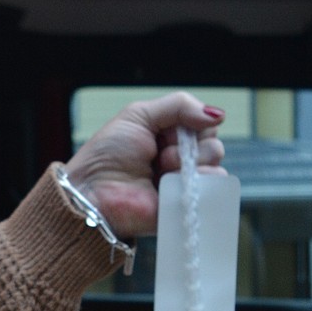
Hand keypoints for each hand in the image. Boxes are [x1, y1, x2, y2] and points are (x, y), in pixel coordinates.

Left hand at [65, 92, 224, 241]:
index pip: (202, 124)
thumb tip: (218, 115)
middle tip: (159, 156)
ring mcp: (184, 182)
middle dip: (188, 146)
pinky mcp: (185, 204)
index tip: (165, 132)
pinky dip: (202, 181)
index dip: (192, 124)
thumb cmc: (107, 154)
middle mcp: (180, 159)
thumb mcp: (139, 115)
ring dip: (190, 163)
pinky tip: (176, 182)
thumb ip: (179, 106)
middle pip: (213, 143)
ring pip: (216, 164)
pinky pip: (215, 189)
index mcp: (169, 136)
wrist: (94, 191)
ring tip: (161, 171)